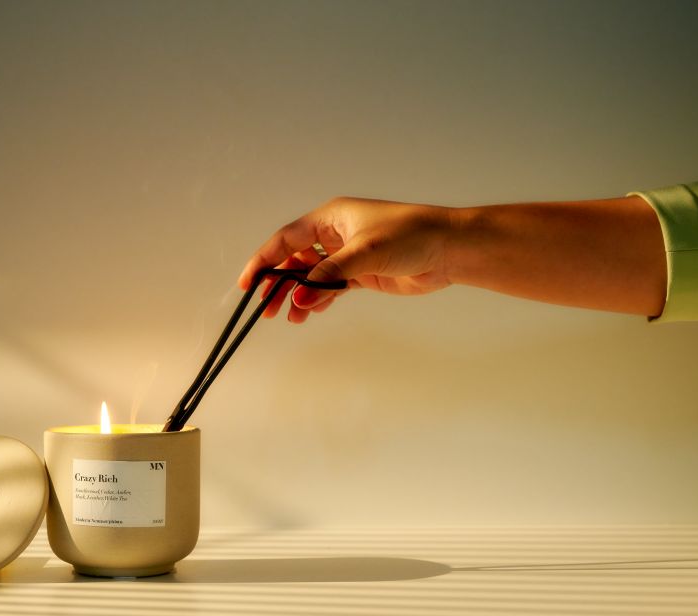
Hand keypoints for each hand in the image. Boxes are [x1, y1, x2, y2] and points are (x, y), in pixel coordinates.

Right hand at [238, 197, 454, 322]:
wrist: (448, 249)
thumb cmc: (412, 235)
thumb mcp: (365, 252)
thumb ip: (330, 275)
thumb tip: (299, 295)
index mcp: (331, 218)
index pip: (286, 239)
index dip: (264, 259)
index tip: (248, 282)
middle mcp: (335, 235)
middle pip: (295, 260)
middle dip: (279, 283)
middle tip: (266, 307)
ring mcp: (347, 256)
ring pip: (311, 276)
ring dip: (298, 295)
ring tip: (287, 316)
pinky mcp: (361, 274)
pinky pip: (330, 287)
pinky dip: (318, 299)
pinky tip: (309, 312)